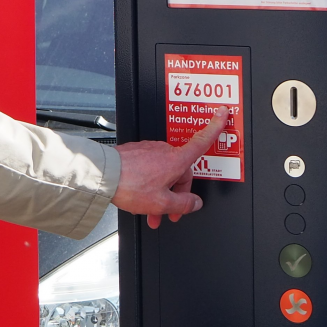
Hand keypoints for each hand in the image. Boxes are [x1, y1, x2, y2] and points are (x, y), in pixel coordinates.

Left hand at [111, 107, 229, 228]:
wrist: (103, 176)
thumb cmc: (130, 185)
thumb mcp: (161, 203)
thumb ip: (182, 204)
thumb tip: (194, 203)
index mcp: (175, 160)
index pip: (201, 141)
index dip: (215, 127)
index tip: (222, 114)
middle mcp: (163, 151)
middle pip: (179, 172)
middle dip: (175, 194)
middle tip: (168, 213)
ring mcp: (148, 150)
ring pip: (163, 174)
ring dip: (160, 193)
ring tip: (150, 212)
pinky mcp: (136, 153)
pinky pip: (149, 170)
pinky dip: (148, 185)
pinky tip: (140, 198)